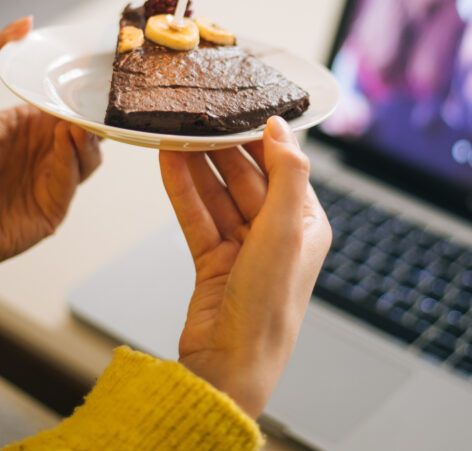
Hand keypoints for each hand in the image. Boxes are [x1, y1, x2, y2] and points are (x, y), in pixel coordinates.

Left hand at [0, 17, 102, 297]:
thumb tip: (25, 20)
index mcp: (27, 122)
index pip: (67, 98)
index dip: (83, 84)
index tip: (98, 67)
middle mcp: (45, 148)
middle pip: (89, 124)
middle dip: (98, 110)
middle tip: (103, 95)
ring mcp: (54, 178)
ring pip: (93, 151)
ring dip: (89, 134)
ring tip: (77, 123)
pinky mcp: (57, 205)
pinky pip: (77, 177)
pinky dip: (76, 159)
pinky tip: (66, 144)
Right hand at [159, 117, 330, 417]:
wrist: (230, 365)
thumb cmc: (267, 308)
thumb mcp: (284, 231)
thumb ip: (285, 174)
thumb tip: (281, 127)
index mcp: (305, 225)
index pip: (282, 167)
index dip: (258, 137)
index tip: (236, 107)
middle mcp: (276, 234)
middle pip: (246, 177)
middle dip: (220, 147)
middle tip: (197, 114)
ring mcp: (243, 248)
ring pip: (217, 193)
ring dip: (197, 164)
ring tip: (174, 131)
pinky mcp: (213, 261)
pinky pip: (197, 216)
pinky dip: (182, 190)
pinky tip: (166, 163)